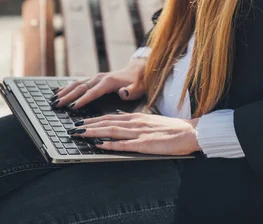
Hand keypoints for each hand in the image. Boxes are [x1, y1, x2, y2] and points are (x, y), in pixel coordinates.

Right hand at [51, 58, 146, 109]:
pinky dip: (67, 86)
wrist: (138, 71)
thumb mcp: (137, 89)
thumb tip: (123, 93)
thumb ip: (130, 92)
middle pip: (81, 87)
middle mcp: (99, 78)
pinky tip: (58, 91)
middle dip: (67, 96)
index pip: (92, 92)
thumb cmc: (138, 83)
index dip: (82, 100)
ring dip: (64, 91)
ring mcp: (96, 77)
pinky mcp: (94, 79)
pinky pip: (78, 82)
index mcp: (108, 82)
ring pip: (77, 84)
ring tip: (53, 99)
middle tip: (56, 105)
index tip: (72, 107)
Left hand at [70, 111, 200, 155]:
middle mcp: (135, 122)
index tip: (80, 123)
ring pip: (112, 131)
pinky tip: (100, 145)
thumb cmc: (171, 129)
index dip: (93, 120)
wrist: (189, 132)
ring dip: (94, 132)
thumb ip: (134, 122)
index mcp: (136, 117)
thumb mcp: (149, 122)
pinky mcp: (146, 144)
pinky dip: (111, 144)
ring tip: (80, 134)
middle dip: (88, 125)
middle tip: (73, 128)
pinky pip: (125, 144)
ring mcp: (140, 133)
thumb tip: (119, 122)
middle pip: (107, 122)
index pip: (109, 117)